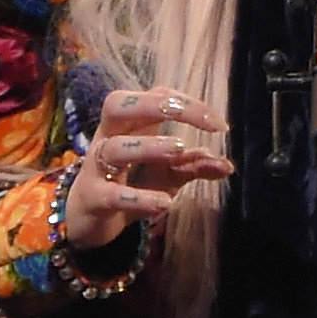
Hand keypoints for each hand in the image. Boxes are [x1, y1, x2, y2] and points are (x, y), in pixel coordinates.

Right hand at [63, 86, 231, 248]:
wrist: (89, 220)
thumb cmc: (131, 184)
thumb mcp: (168, 174)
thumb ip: (195, 166)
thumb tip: (227, 166)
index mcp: (130, 125)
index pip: (155, 97)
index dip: (186, 103)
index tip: (219, 125)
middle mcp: (109, 137)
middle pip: (118, 104)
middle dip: (153, 105)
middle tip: (185, 116)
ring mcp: (96, 167)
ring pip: (114, 147)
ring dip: (148, 146)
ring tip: (178, 151)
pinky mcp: (91, 198)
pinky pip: (110, 194)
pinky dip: (137, 198)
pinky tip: (164, 203)